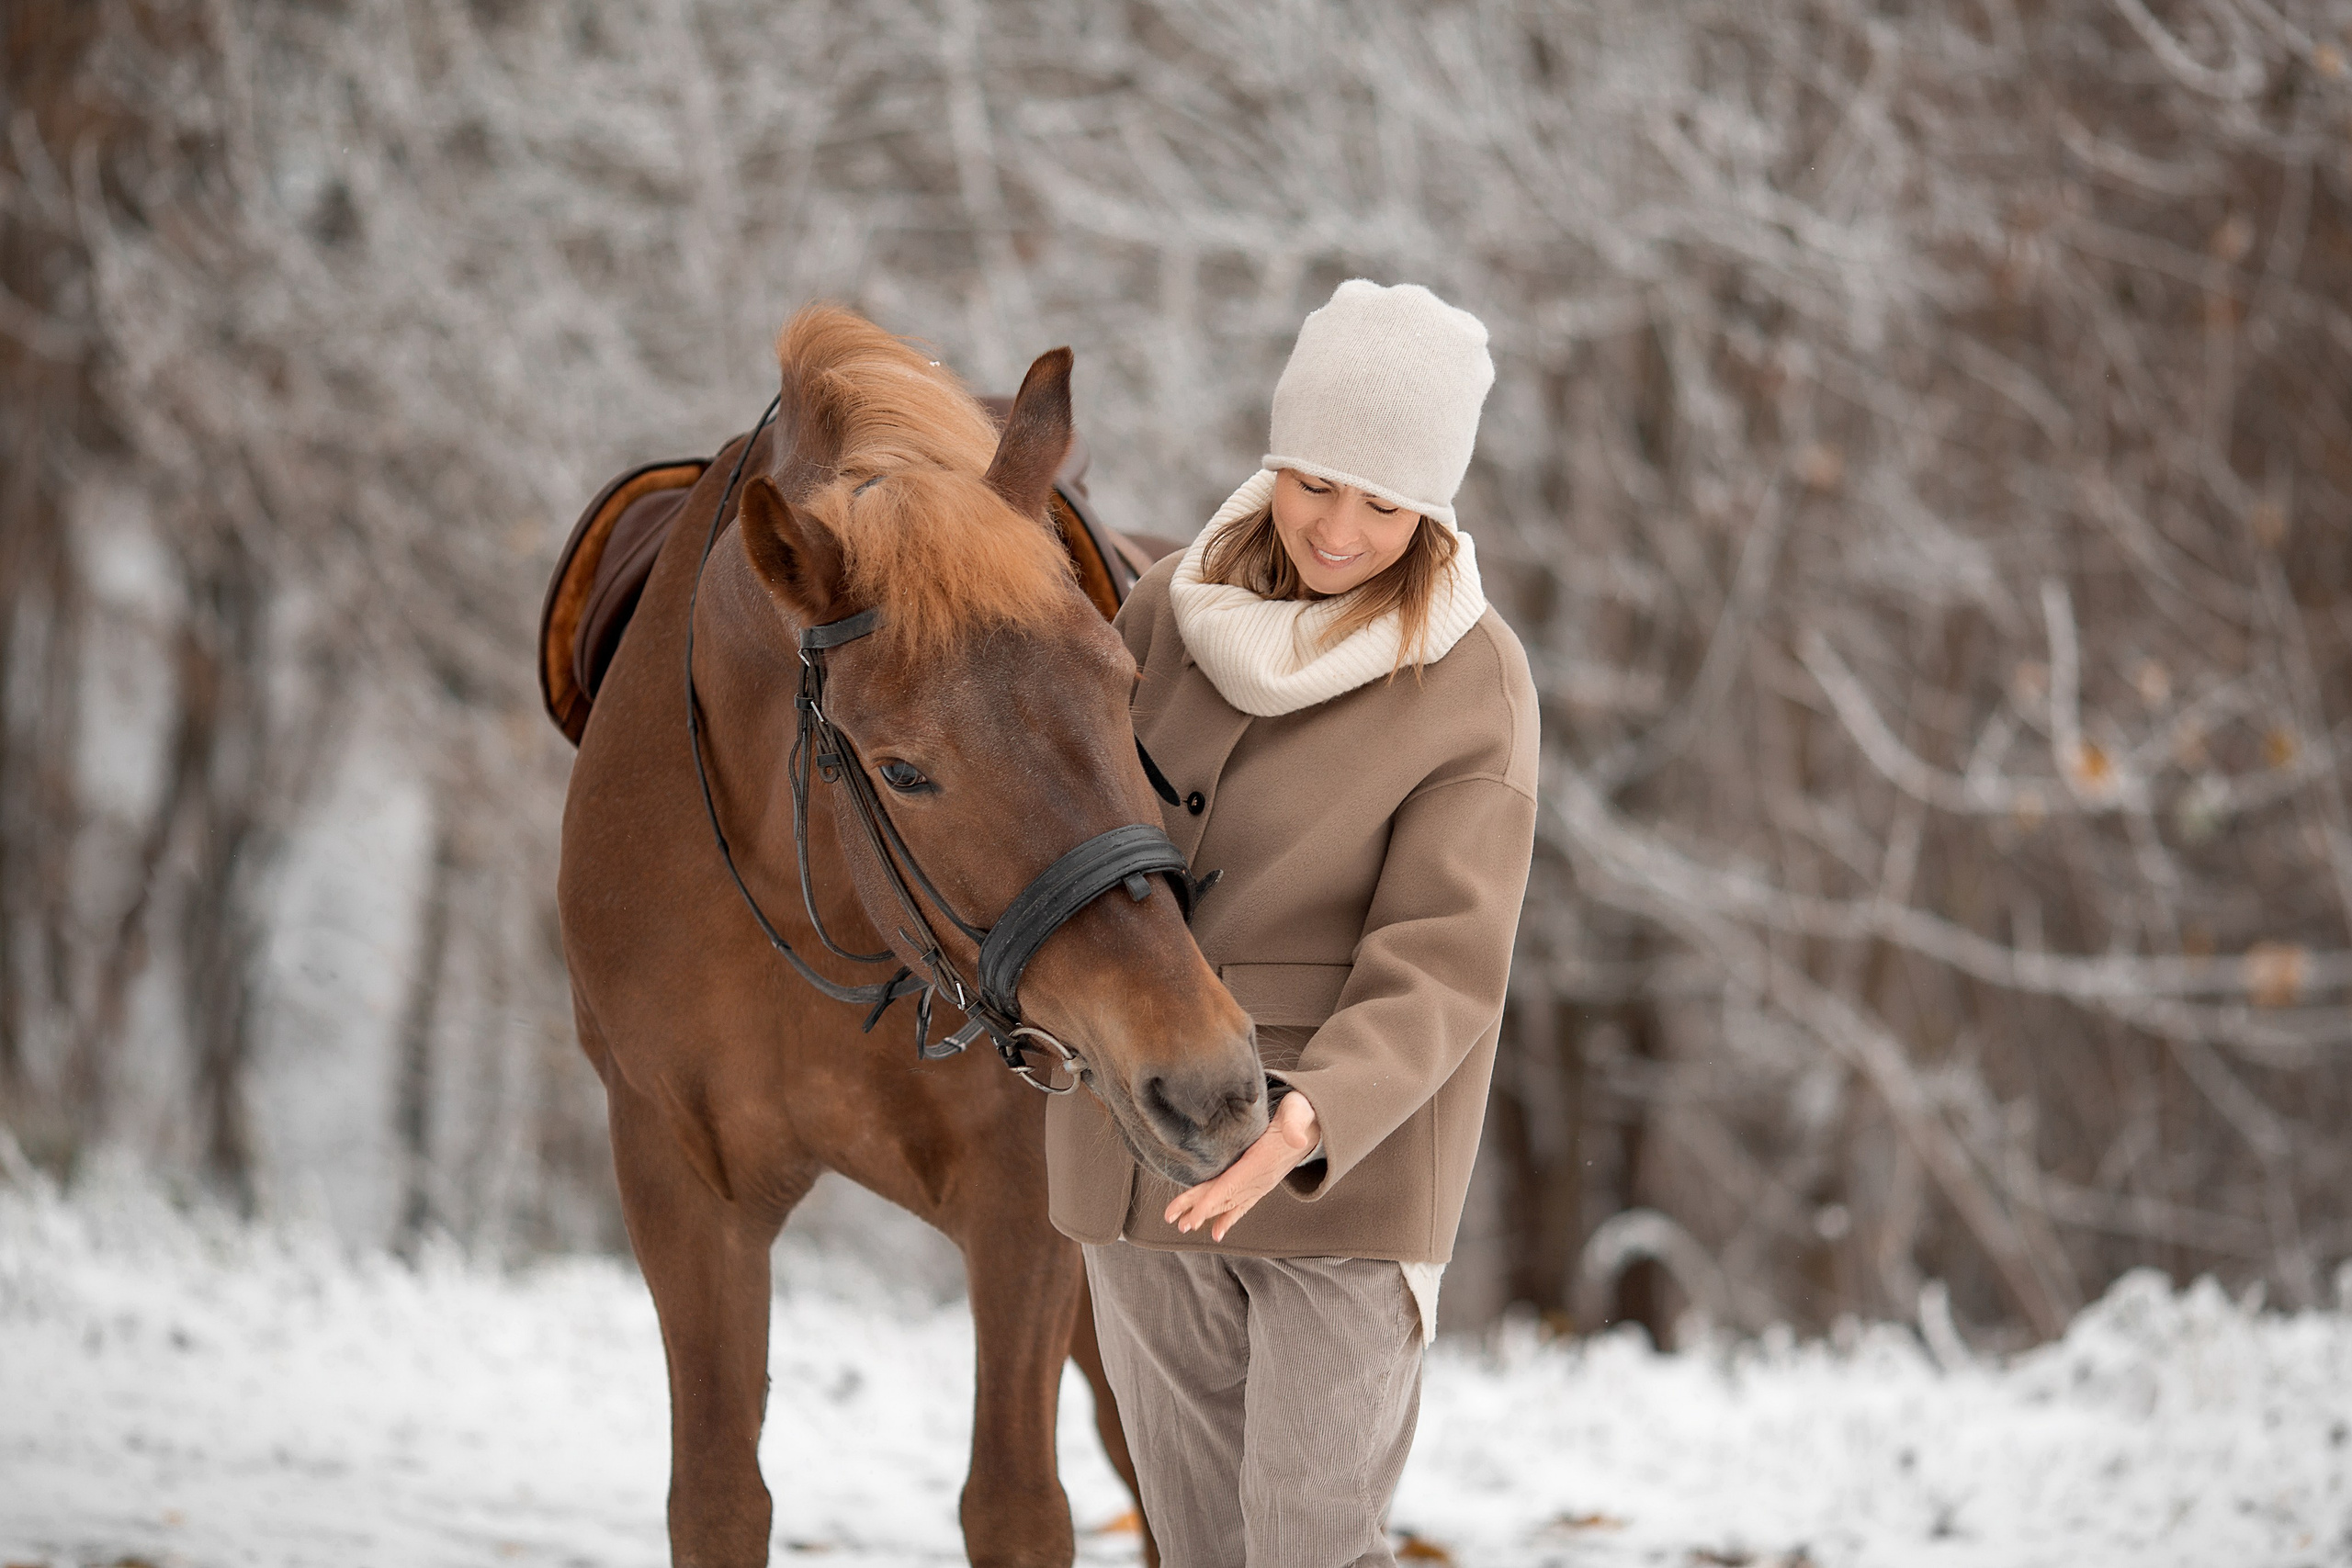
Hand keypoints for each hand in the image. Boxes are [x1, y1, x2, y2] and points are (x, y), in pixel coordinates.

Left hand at [1164, 1089, 1320, 1242]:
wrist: (1314, 1125)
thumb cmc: (1301, 1113)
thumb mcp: (1298, 1111)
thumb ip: (1295, 1124)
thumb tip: (1297, 1139)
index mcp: (1262, 1161)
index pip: (1231, 1185)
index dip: (1210, 1201)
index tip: (1193, 1215)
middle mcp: (1260, 1178)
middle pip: (1224, 1196)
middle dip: (1199, 1210)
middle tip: (1177, 1224)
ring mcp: (1260, 1183)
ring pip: (1228, 1201)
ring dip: (1206, 1213)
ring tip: (1184, 1225)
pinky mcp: (1260, 1183)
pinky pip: (1242, 1204)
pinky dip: (1228, 1218)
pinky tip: (1217, 1232)